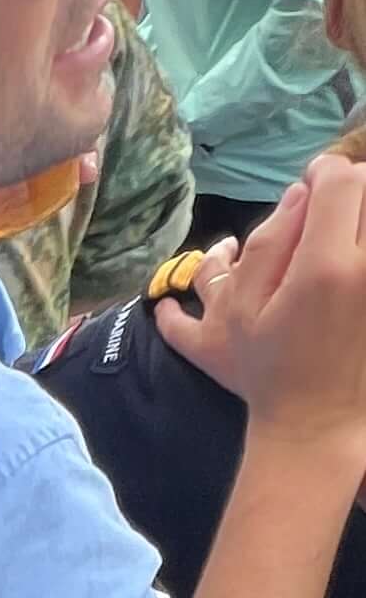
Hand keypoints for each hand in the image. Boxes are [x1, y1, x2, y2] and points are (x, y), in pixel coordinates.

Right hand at [159, 155, 365, 449]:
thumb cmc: (270, 369)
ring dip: (361, 218)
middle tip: (330, 210)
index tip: (310, 186)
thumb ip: (270, 243)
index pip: (340, 182)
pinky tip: (352, 262)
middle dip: (351, 190)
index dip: (324, 173)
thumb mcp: (243, 309)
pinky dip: (364, 247)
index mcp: (323, 268)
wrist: (318, 424)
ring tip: (344, 236)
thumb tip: (302, 193)